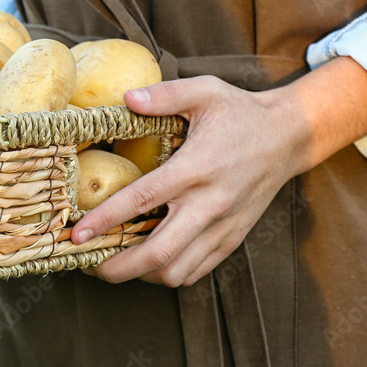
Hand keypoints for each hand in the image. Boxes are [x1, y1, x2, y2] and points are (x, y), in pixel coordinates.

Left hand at [70, 57, 366, 285]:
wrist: (289, 137)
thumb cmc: (240, 112)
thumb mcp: (205, 91)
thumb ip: (165, 95)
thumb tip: (126, 97)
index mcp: (197, 168)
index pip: (143, 201)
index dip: (106, 220)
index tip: (77, 233)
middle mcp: (210, 204)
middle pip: (159, 252)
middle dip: (118, 267)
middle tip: (87, 264)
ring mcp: (222, 226)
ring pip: (177, 270)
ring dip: (141, 275)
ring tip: (113, 264)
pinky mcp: (232, 239)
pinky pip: (196, 270)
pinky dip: (167, 274)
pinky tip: (147, 262)